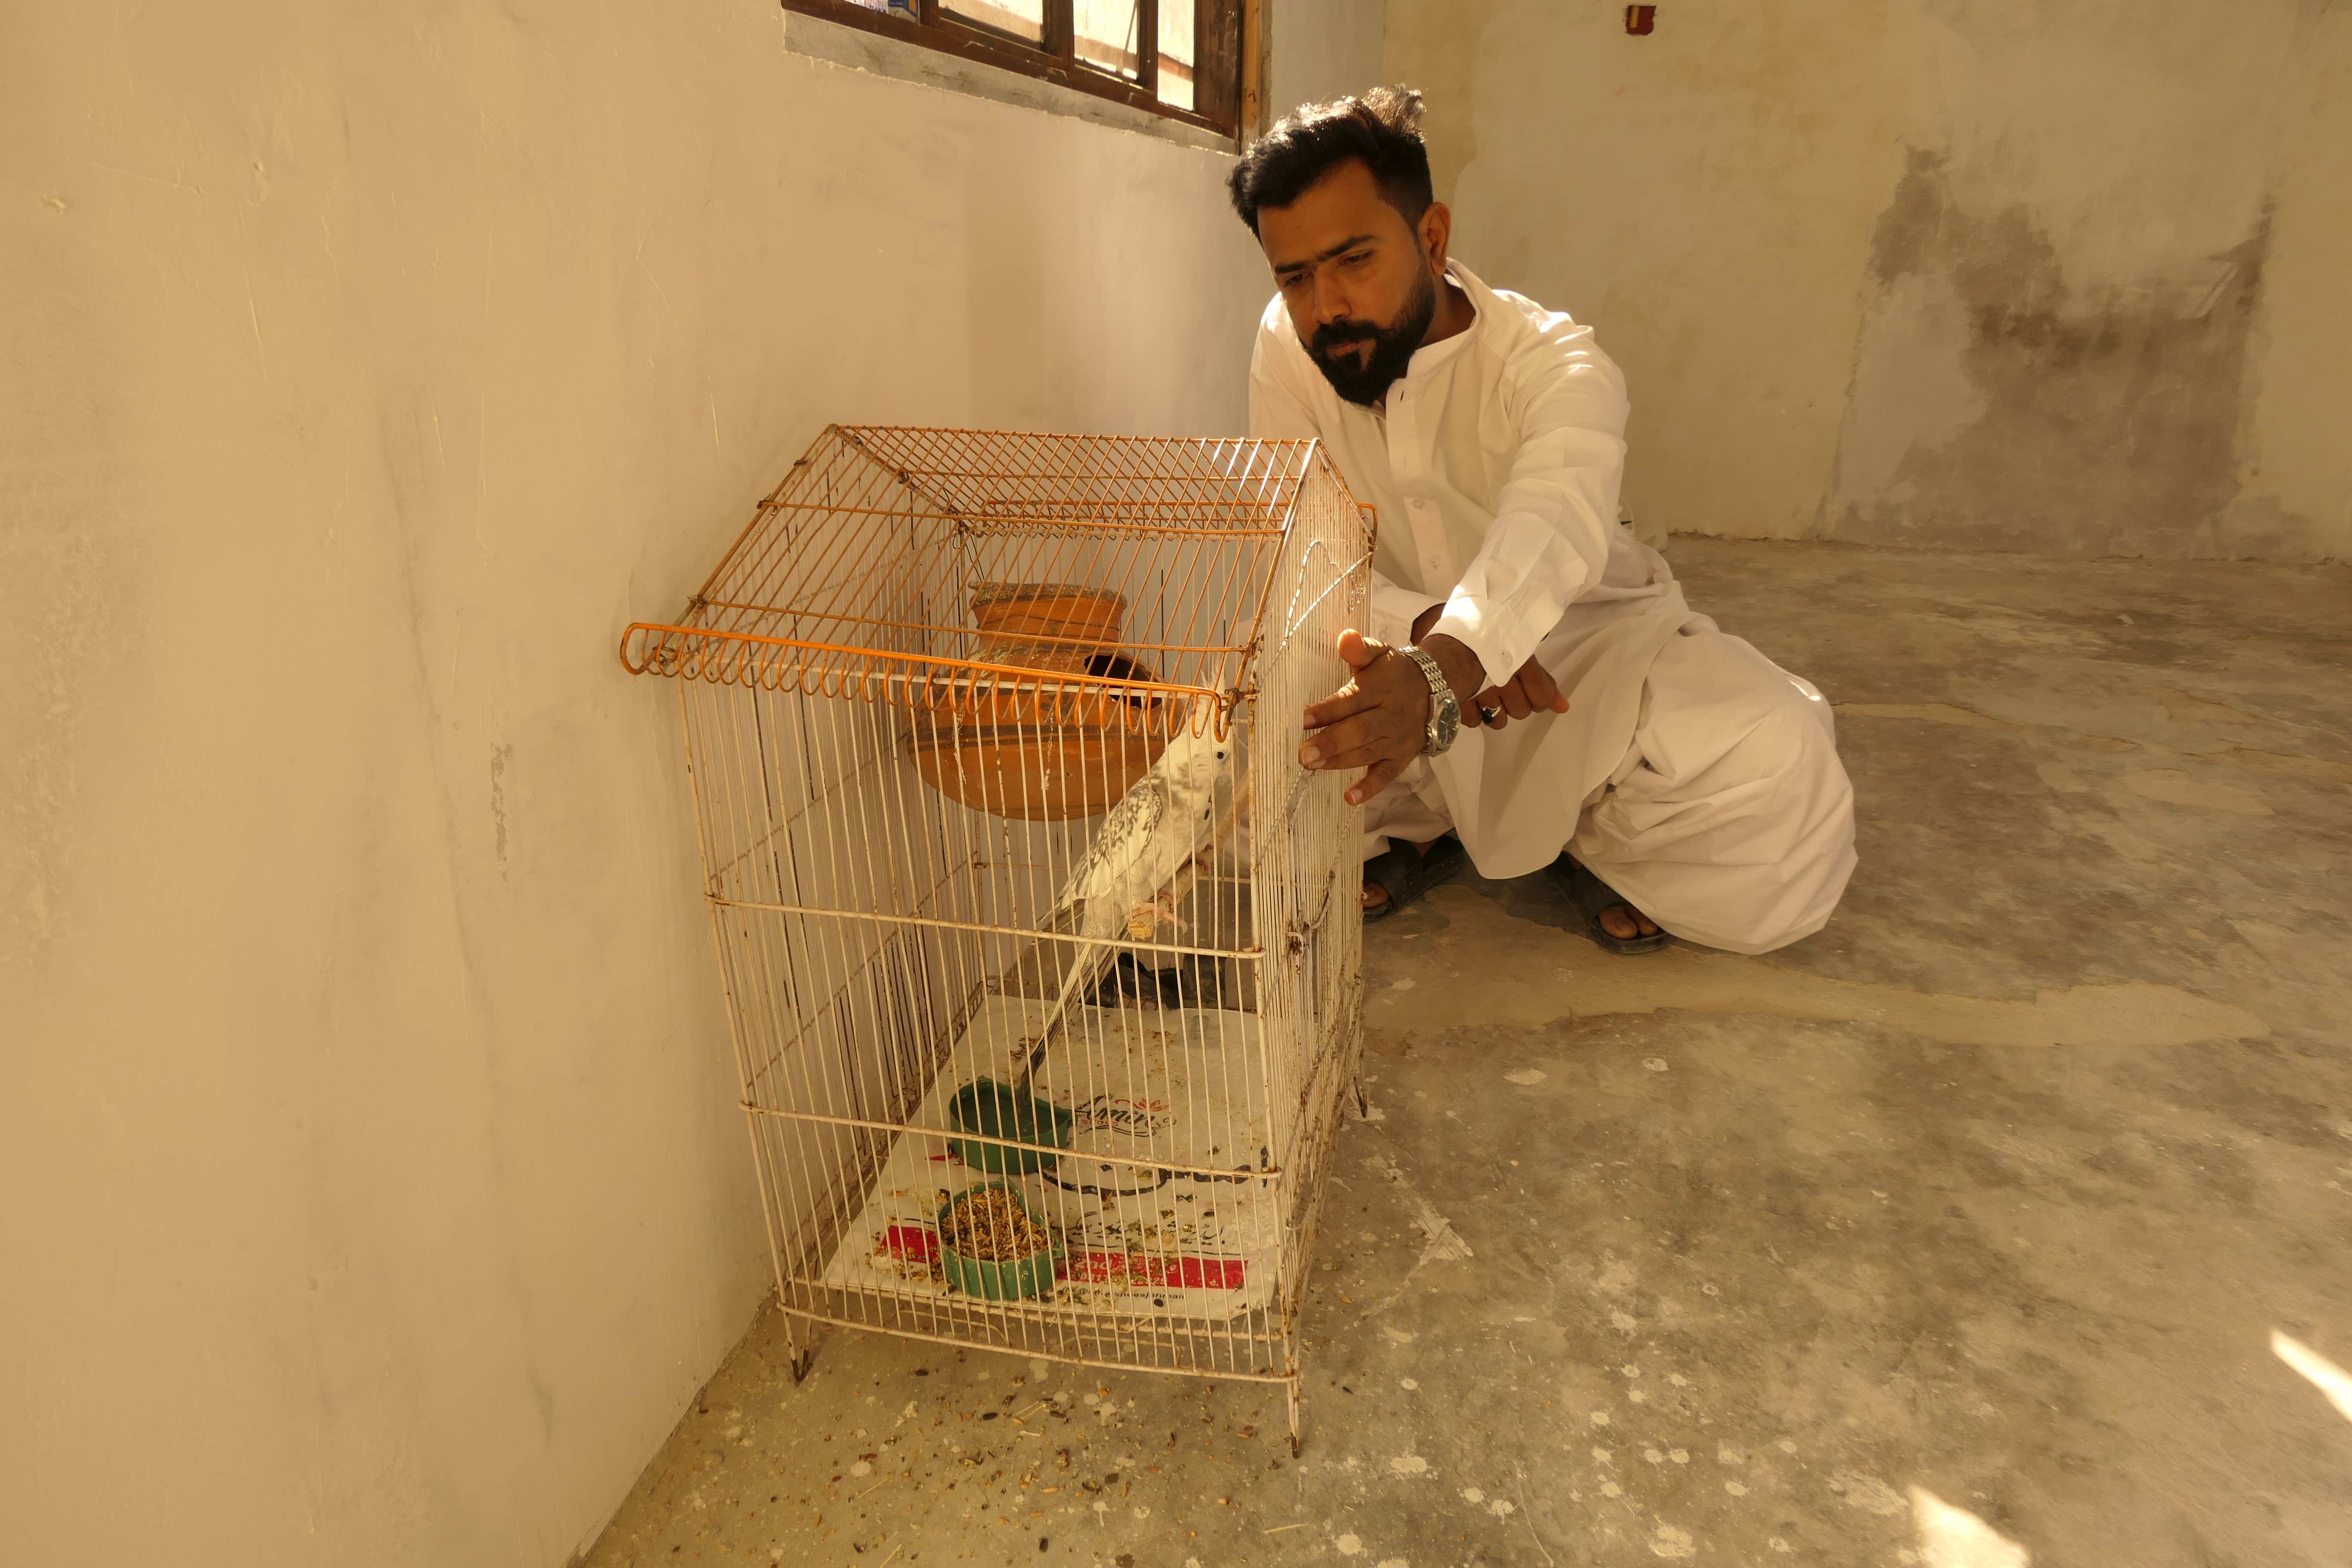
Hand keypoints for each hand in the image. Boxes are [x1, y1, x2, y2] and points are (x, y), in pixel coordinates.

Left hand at [1299, 628, 1483, 806]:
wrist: (1433, 690)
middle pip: (1359, 731)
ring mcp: (1395, 740)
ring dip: (1338, 762)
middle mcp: (1389, 716)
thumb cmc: (1393, 673)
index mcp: (1380, 689)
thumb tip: (1345, 637)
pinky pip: (1386, 775)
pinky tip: (1350, 798)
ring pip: (1366, 753)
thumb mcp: (1379, 654)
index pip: (1352, 700)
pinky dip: (1370, 788)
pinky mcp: (1400, 758)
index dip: (1328, 710)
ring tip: (1311, 766)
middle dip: (1330, 742)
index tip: (1304, 718)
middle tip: (1303, 753)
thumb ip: (1360, 648)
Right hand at [1406, 604, 1566, 731]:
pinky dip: (1473, 712)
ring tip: (1485, 691)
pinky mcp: (1459, 704)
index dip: (1538, 696)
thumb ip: (1543, 682)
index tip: (1528, 687)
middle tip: (1502, 684)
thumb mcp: (1519, 654)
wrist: (1446, 636)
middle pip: (1522, 712)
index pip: (1542, 697)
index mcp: (1520, 663)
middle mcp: (1502, 681)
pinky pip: (1475, 722)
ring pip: (1499, 721)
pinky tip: (1469, 695)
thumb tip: (1564, 708)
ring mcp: (1480, 695)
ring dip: (1494, 710)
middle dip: (1514, 702)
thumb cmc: (1485, 639)